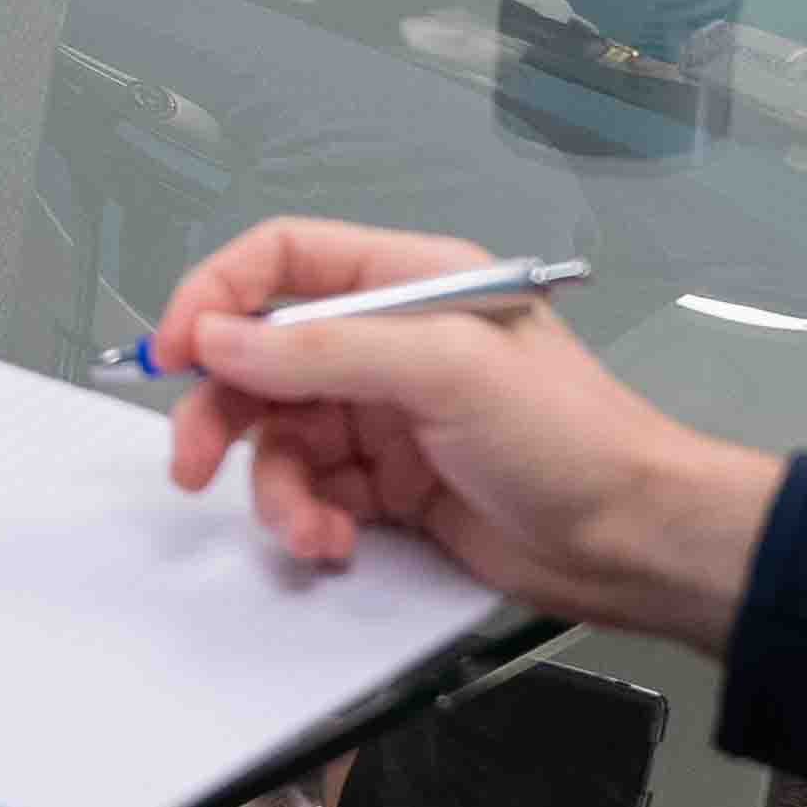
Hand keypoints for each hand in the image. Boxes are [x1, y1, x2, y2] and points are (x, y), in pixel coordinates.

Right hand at [140, 217, 782, 642]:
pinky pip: (313, 494)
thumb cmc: (570, 436)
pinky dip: (310, 523)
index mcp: (410, 282)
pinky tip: (336, 545)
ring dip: (277, 490)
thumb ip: (323, 352)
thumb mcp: (444, 371)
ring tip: (309, 530)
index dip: (219, 296)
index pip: (285, 262)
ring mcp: (387, 416)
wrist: (631, 539)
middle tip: (193, 462)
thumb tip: (221, 338)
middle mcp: (390, 342)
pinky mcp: (389, 485)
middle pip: (262, 359)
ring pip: (281, 439)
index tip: (176, 349)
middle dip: (224, 412)